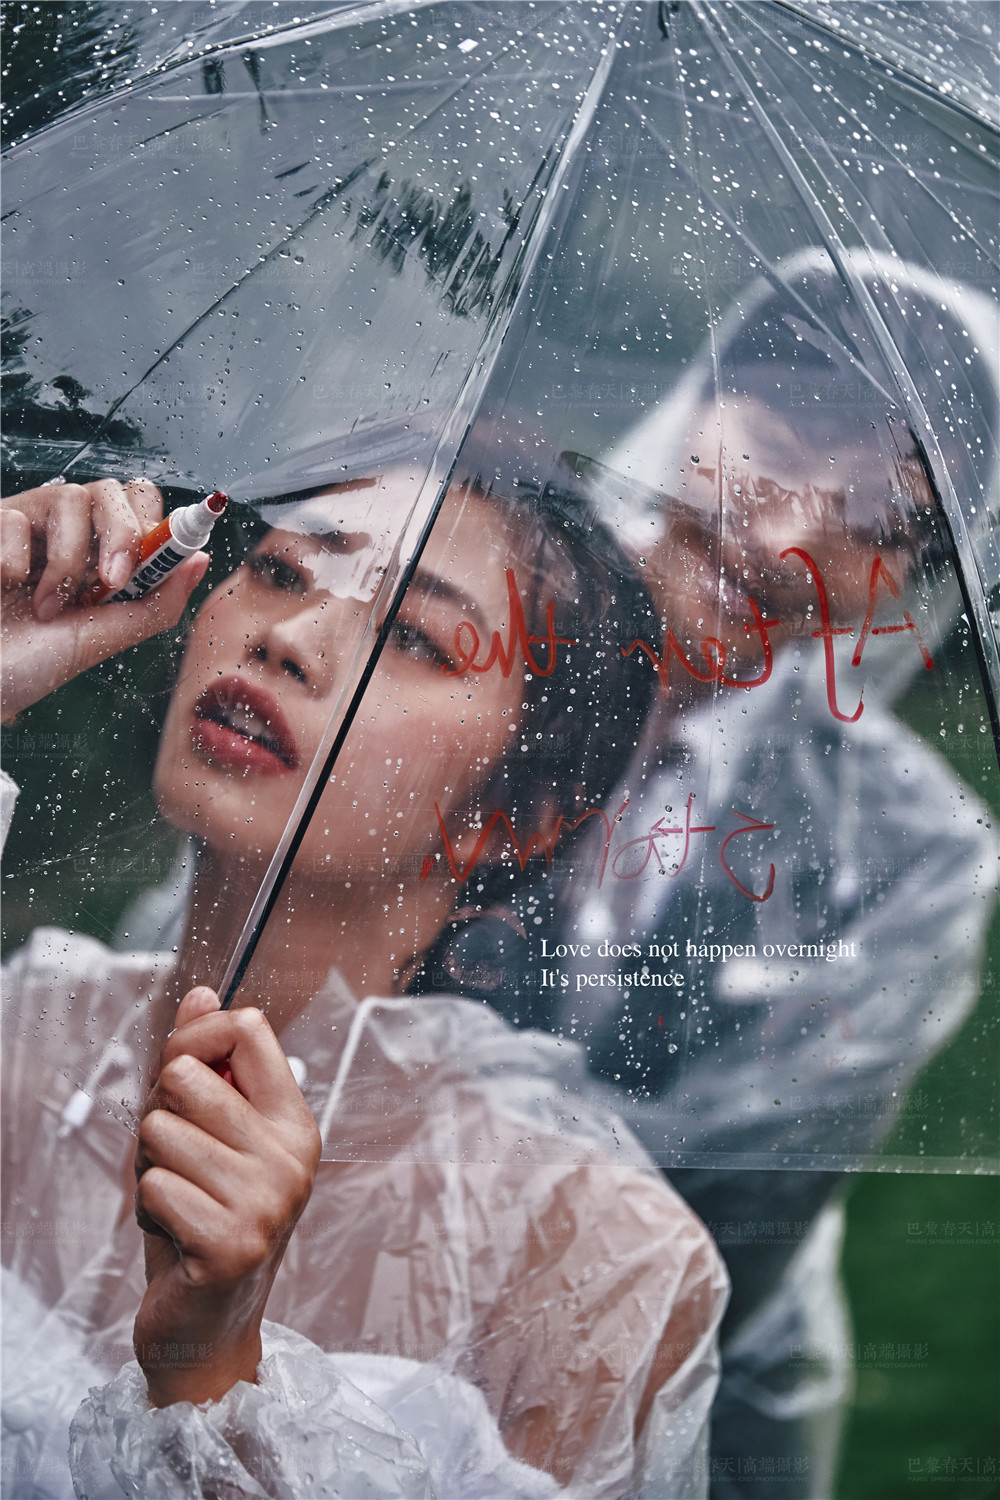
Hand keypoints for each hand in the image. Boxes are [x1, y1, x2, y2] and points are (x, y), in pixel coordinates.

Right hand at [1, 478, 208, 721]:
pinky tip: (7, 587)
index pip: (142, 507)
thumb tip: (201, 560)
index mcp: (103, 556)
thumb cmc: (34, 662)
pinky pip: (17, 517)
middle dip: (122, 534)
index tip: (152, 564)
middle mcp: (70, 533)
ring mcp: (30, 524)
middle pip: (115, 490)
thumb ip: (157, 603)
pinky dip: (15, 562)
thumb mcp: (105, 637)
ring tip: (46, 606)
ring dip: (67, 561)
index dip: (155, 526)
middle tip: (112, 580)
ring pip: (71, 497)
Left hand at [133, 987, 320, 1406]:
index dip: (196, 1037)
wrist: (206, 1326)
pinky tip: (175, 1234)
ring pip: (159, 1131)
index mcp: (294, 1120)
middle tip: (178, 1161)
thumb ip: (206, 1065)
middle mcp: (292, 1155)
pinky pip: (154, 1185)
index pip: (247, 1027)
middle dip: (158, 1115)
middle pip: (184, 1075)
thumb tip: (200, 993)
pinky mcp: (233, 1243)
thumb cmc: (203, 1220)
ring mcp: (268, 1200)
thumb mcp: (208, 1135)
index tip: (183, 1077)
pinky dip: (148, 1208)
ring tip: (178, 1200)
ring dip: (149, 1167)